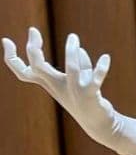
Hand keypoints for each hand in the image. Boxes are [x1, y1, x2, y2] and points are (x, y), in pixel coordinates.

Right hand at [2, 27, 120, 143]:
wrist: (97, 124)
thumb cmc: (84, 99)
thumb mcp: (78, 80)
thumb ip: (79, 64)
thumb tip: (79, 49)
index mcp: (50, 83)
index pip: (23, 72)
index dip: (12, 58)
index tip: (6, 40)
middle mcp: (58, 87)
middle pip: (38, 69)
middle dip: (33, 50)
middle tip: (33, 30)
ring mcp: (74, 92)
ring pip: (71, 70)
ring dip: (71, 53)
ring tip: (73, 36)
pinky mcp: (90, 95)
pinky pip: (95, 80)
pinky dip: (100, 69)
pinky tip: (106, 57)